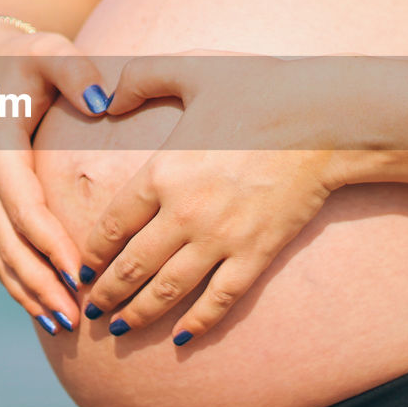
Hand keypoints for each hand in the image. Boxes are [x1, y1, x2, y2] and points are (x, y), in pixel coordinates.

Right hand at [0, 20, 110, 335]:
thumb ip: (77, 73)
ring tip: (63, 326)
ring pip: (0, 255)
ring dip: (28, 293)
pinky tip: (45, 310)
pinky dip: (19, 284)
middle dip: (40, 283)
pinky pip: (0, 253)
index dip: (49, 243)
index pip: (23, 206)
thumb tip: (103, 101)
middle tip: (75, 317)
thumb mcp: (52, 54)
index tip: (79, 274)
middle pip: (9, 243)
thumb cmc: (31, 59)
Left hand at [78, 51, 367, 344]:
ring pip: (169, 290)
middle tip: (89, 311)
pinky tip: (180, 338)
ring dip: (138, 314)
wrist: (326, 119)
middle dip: (107, 293)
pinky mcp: (257, 253)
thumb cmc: (259, 87)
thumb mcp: (192, 69)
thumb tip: (105, 100)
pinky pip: (220, 299)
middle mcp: (185, 213)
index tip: (81, 268)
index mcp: (163, 172)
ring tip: (118, 330)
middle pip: (133, 266)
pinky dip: (198, 322)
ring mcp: (222, 238)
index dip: (92, 252)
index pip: (113, 225)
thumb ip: (140, 78)